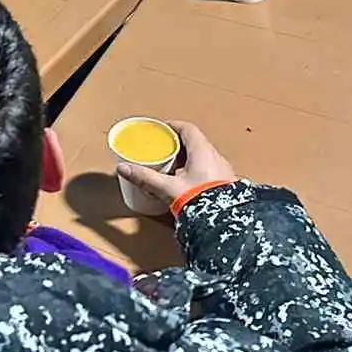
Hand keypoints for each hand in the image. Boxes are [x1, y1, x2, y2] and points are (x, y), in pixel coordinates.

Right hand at [116, 121, 234, 209]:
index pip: (188, 129)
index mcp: (202, 152)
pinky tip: (187, 184)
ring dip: (188, 159)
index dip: (173, 127)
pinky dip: (196, 171)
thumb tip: (124, 168)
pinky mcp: (226, 185)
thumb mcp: (168, 188)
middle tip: (163, 150)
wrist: (225, 224)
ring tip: (172, 168)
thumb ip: (145, 177)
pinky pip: (209, 170)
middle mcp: (216, 158)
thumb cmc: (201, 201)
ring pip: (203, 157)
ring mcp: (224, 172)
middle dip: (178, 144)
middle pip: (195, 142)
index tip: (161, 130)